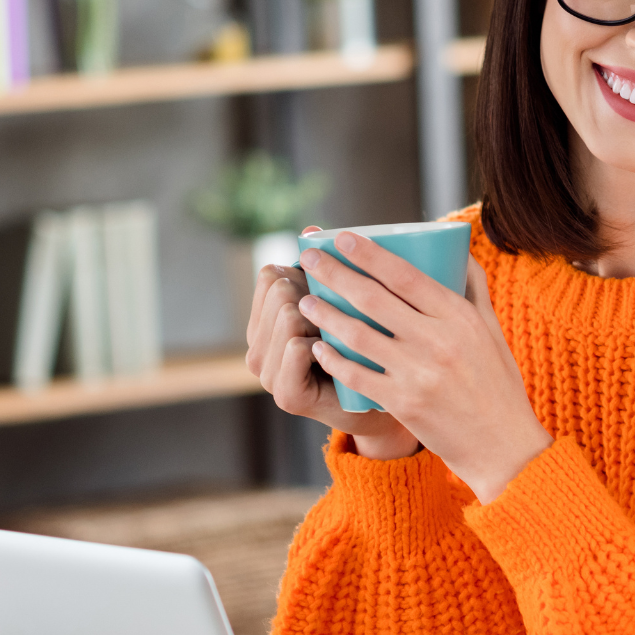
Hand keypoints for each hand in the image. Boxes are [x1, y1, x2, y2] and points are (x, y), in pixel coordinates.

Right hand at [243, 230, 420, 459]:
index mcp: (263, 321)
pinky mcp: (285, 395)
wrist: (377, 405)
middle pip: (278, 290)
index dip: (301, 273)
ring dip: (320, 318)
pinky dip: (320, 344)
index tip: (325, 288)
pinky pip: (296, 346)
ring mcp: (267, 373)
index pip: (270, 274)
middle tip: (337, 318)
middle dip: (311, 294)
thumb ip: (323, 269)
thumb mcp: (339, 303)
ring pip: (287, 313)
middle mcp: (256, 347)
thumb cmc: (361, 348)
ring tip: (339, 336)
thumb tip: (312, 228)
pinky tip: (337, 354)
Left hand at [296, 231, 551, 502]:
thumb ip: (473, 288)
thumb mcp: (493, 330)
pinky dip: (334, 358)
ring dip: (326, 313)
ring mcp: (418, 373)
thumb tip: (458, 249)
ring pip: (358, 334)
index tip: (342, 238)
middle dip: (334, 273)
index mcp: (459, 317)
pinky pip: (357, 375)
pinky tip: (318, 346)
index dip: (369, 254)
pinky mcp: (403, 403)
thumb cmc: (499, 384)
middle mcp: (437, 341)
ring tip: (305, 300)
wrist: (502, 446)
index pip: (405, 275)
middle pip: (373, 298)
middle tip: (309, 258)